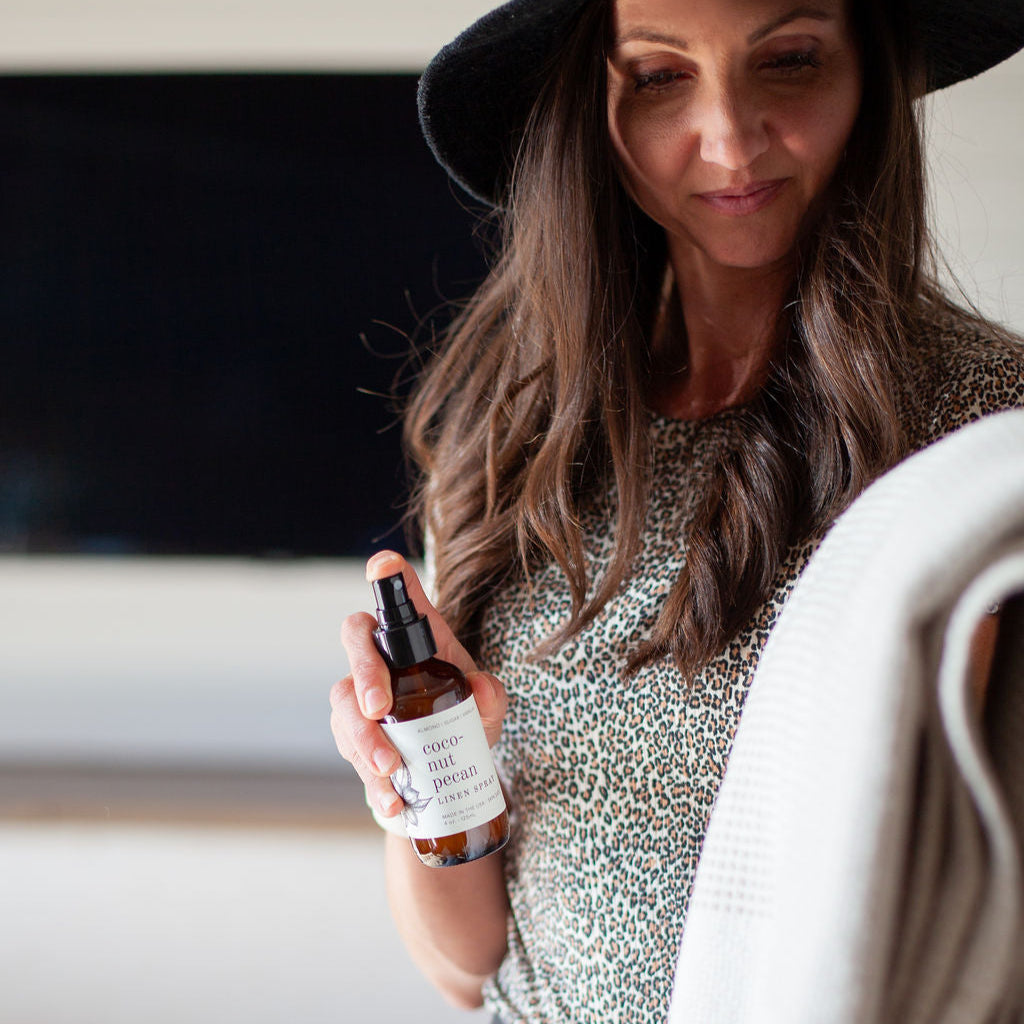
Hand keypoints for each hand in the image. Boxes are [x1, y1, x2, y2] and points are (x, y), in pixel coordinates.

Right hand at [329, 549, 507, 821]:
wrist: (444, 777)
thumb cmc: (462, 722)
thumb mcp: (485, 710)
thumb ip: (490, 698)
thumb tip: (482, 689)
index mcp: (418, 639)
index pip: (398, 598)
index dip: (389, 577)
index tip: (384, 565)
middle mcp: (382, 658)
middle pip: (356, 642)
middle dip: (363, 673)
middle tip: (377, 709)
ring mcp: (360, 696)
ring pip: (343, 702)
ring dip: (363, 737)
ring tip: (390, 769)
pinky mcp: (350, 735)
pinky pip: (347, 749)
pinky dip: (370, 777)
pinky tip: (393, 798)